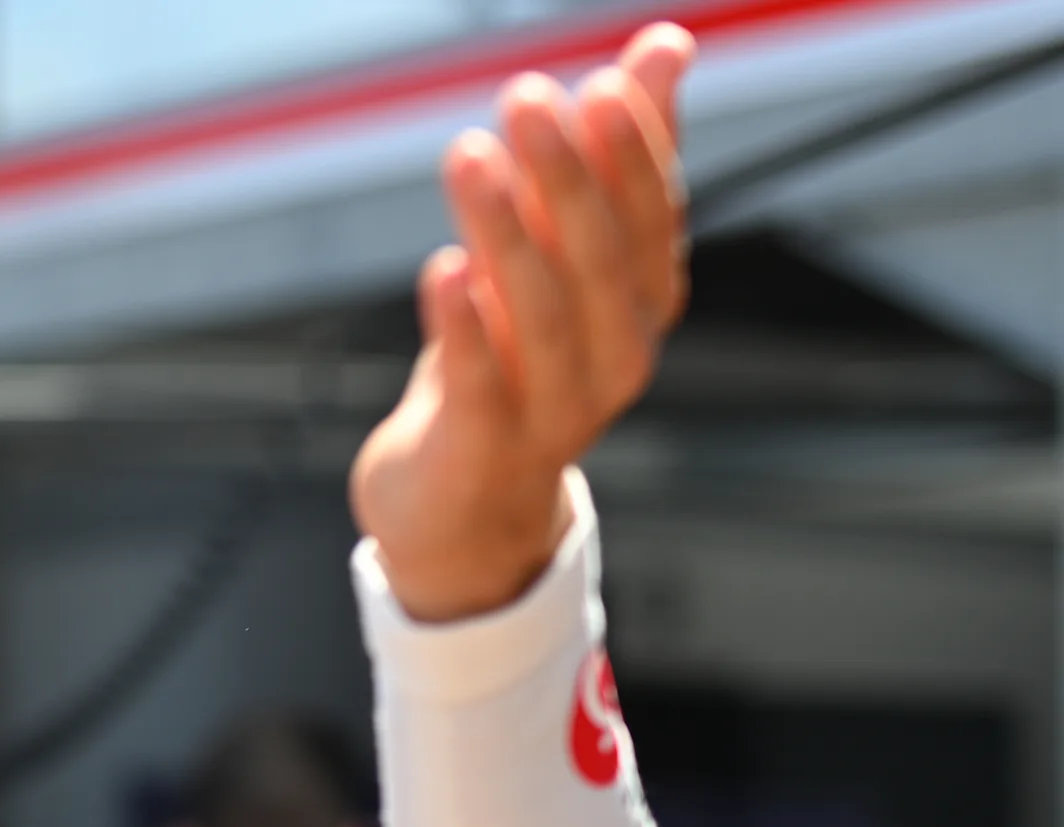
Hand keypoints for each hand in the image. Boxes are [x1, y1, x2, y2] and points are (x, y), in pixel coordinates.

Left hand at [352, 23, 692, 621]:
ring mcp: (553, 412)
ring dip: (506, 232)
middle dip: (567, 177)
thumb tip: (666, 44)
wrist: (462, 499)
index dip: (630, 155)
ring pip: (539, 316)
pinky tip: (442, 269)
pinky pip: (482, 386)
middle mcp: (615, 356)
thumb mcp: (560, 251)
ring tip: (470, 156)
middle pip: (599, 261)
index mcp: (641, 303)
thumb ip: (612, 154)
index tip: (597, 85)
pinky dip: (464, 330)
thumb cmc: (515, 355)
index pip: (649, 220)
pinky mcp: (482, 450)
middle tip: (526, 100)